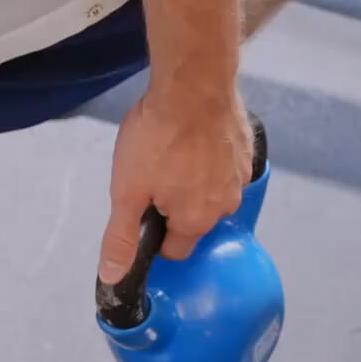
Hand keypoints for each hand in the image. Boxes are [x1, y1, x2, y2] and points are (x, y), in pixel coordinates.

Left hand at [98, 92, 249, 281]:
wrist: (193, 82)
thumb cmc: (157, 137)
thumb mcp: (127, 190)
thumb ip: (121, 236)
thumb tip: (113, 278)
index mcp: (196, 221)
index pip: (175, 250)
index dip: (155, 236)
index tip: (143, 211)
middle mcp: (226, 205)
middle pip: (195, 220)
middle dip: (174, 205)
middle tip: (153, 174)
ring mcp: (241, 175)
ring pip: (212, 192)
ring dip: (195, 180)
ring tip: (174, 151)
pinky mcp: (247, 148)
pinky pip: (225, 165)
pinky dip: (212, 158)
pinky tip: (195, 137)